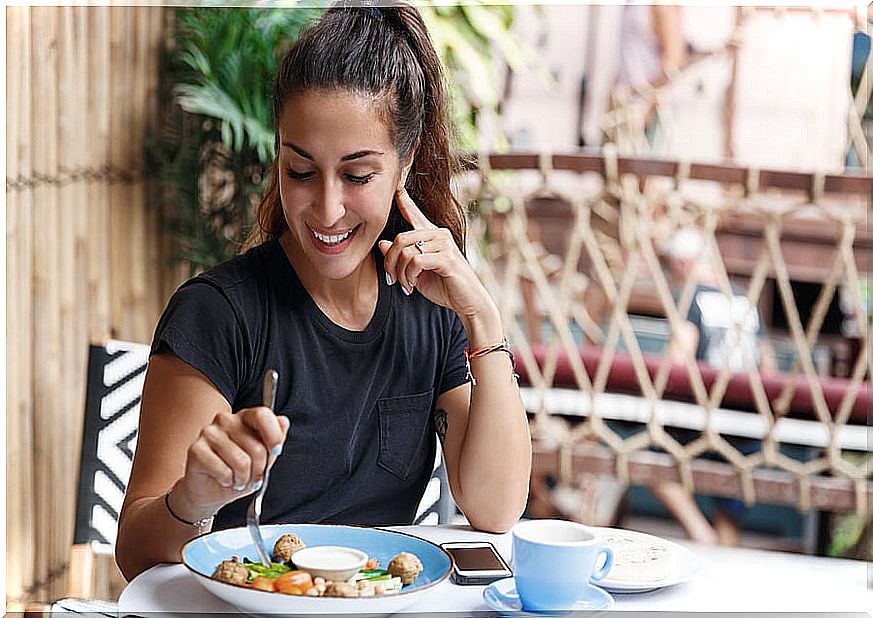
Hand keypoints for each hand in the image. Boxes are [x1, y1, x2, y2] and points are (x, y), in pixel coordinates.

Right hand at [172, 407, 289, 519]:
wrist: (209, 490)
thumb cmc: (237, 471)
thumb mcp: (263, 458)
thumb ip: (275, 439)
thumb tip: (284, 422)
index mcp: (244, 417)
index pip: (262, 415)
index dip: (274, 435)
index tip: (276, 451)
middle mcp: (226, 420)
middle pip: (257, 446)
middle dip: (259, 470)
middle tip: (253, 477)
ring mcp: (209, 433)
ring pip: (241, 461)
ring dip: (243, 479)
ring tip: (238, 480)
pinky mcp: (196, 449)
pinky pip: (223, 470)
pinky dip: (228, 481)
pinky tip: (224, 480)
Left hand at [378, 188, 493, 322]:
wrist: (467, 302)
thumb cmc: (443, 286)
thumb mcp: (415, 272)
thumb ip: (401, 257)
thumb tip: (382, 243)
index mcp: (431, 235)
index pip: (413, 212)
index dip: (403, 198)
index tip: (395, 182)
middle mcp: (438, 234)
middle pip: (400, 238)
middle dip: (390, 261)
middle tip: (392, 278)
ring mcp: (444, 244)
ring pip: (406, 251)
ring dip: (400, 272)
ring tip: (404, 284)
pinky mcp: (447, 258)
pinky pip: (416, 261)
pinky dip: (408, 276)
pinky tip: (412, 286)